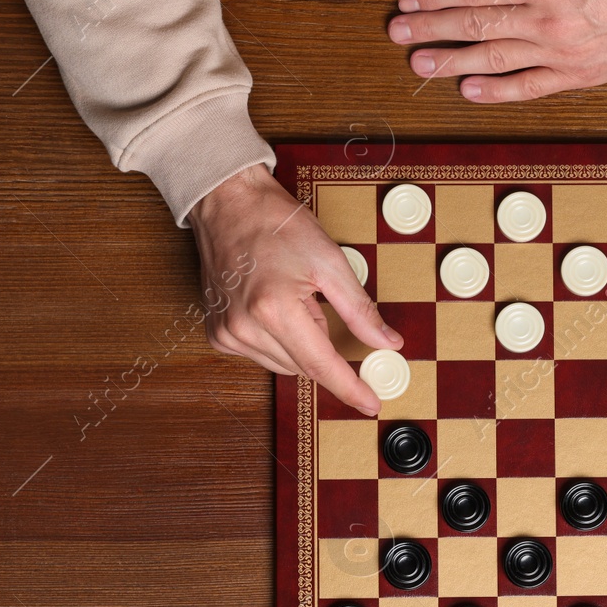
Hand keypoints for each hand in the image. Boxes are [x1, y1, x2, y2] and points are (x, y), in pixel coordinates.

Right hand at [190, 164, 401, 414]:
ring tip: (291, 298)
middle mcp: (245, 329)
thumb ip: (360, 309)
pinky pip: (261, 355)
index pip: (322, 366)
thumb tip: (388, 343)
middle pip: (304, 366)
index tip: (371, 404)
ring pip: (284, 365)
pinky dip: (278, 340)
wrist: (227, 203)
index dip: (351, 388)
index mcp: (274, 310)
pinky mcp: (217, 334)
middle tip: (317, 301)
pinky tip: (272, 308)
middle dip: (323, 345)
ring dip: (300, 343)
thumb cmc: (275, 224)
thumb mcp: (329, 261)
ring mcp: (227, 334)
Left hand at [390, 0, 606, 102]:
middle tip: (398, 33)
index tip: (411, 0)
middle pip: (475, 24)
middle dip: (432, 28)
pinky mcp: (578, 76)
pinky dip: (496, 91)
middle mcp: (547, 19)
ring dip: (451, 61)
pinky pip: (528, 87)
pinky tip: (469, 91)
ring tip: (420, 63)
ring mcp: (561, 52)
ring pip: (493, 58)